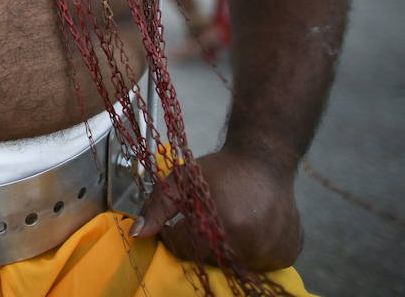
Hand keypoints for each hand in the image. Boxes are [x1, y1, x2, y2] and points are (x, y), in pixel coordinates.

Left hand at [129, 150, 302, 270]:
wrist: (265, 159)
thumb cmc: (220, 169)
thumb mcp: (181, 180)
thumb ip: (157, 208)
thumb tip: (137, 235)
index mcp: (219, 226)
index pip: (182, 249)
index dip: (176, 233)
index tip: (183, 218)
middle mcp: (247, 245)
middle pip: (207, 259)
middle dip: (200, 241)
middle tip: (208, 216)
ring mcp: (270, 252)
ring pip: (233, 264)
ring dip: (225, 248)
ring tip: (230, 219)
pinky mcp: (286, 255)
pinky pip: (259, 264)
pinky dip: (251, 252)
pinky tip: (250, 228)